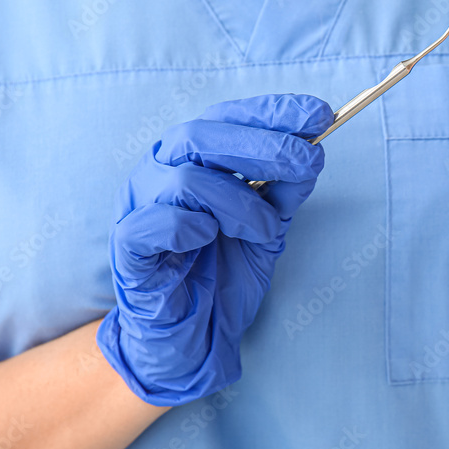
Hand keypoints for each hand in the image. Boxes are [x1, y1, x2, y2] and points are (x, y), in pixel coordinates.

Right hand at [97, 94, 331, 404]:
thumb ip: (284, 192)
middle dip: (265, 145)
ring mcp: (138, 206)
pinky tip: (210, 238)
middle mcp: (159, 171)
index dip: (272, 112)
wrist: (193, 336)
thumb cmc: (224, 271)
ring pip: (187, 181)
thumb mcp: (268, 227)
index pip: (227, 116)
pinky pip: (156, 223)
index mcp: (190, 157)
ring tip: (265, 231)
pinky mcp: (127, 247)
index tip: (320, 114)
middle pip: (202, 135)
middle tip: (310, 162)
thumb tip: (313, 153)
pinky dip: (192, 227)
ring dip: (241, 205)